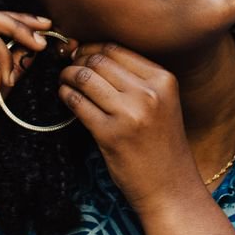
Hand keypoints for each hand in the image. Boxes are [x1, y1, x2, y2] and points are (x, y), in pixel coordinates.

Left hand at [59, 43, 199, 212]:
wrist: (170, 187)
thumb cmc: (161, 144)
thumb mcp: (162, 102)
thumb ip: (135, 78)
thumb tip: (92, 53)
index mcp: (163, 80)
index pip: (116, 49)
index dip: (91, 47)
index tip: (80, 53)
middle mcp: (149, 93)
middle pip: (99, 60)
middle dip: (77, 60)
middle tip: (68, 66)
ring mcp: (129, 114)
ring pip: (85, 77)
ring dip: (68, 75)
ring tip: (64, 80)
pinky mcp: (110, 135)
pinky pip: (78, 103)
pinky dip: (66, 95)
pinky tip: (64, 97)